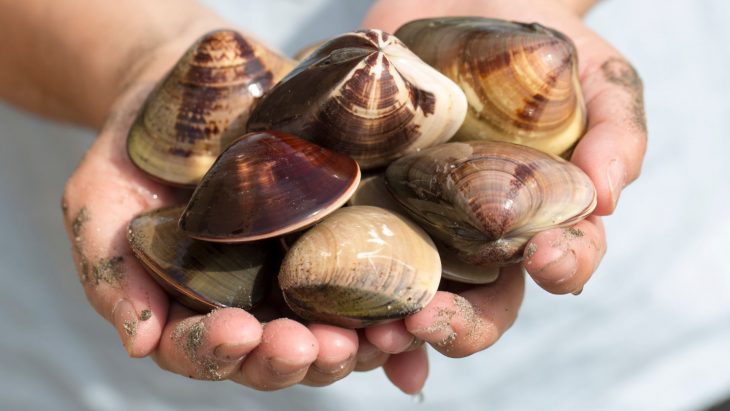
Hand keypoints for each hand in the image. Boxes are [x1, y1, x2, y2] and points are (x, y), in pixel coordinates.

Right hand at [60, 33, 416, 391]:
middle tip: (310, 344)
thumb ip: (112, 272)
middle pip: (272, 357)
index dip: (217, 350)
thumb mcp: (98, 203)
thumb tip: (139, 342)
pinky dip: (388, 317)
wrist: (188, 92)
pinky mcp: (338, 246)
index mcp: (190, 308)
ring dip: (349, 349)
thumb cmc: (136, 153)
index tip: (237, 331)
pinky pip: (367, 292)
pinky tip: (406, 319)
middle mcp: (249, 306)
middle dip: (292, 358)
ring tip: (366, 337)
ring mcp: (297, 280)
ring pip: (326, 337)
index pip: (200, 350)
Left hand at [361, 0, 646, 382]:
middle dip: (459, 325)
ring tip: (379, 333)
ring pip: (410, 296)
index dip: (559, 269)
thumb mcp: (597, 78)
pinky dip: (339, 292)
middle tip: (430, 321)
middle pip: (479, 306)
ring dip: (395, 329)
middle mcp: (477, 236)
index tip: (545, 255)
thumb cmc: (542, 48)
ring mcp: (418, 222)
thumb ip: (616, 131)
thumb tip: (605, 198)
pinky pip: (348, 253)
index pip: (560, 263)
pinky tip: (331, 314)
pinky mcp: (364, 200)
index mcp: (539, 217)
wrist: (469, 3)